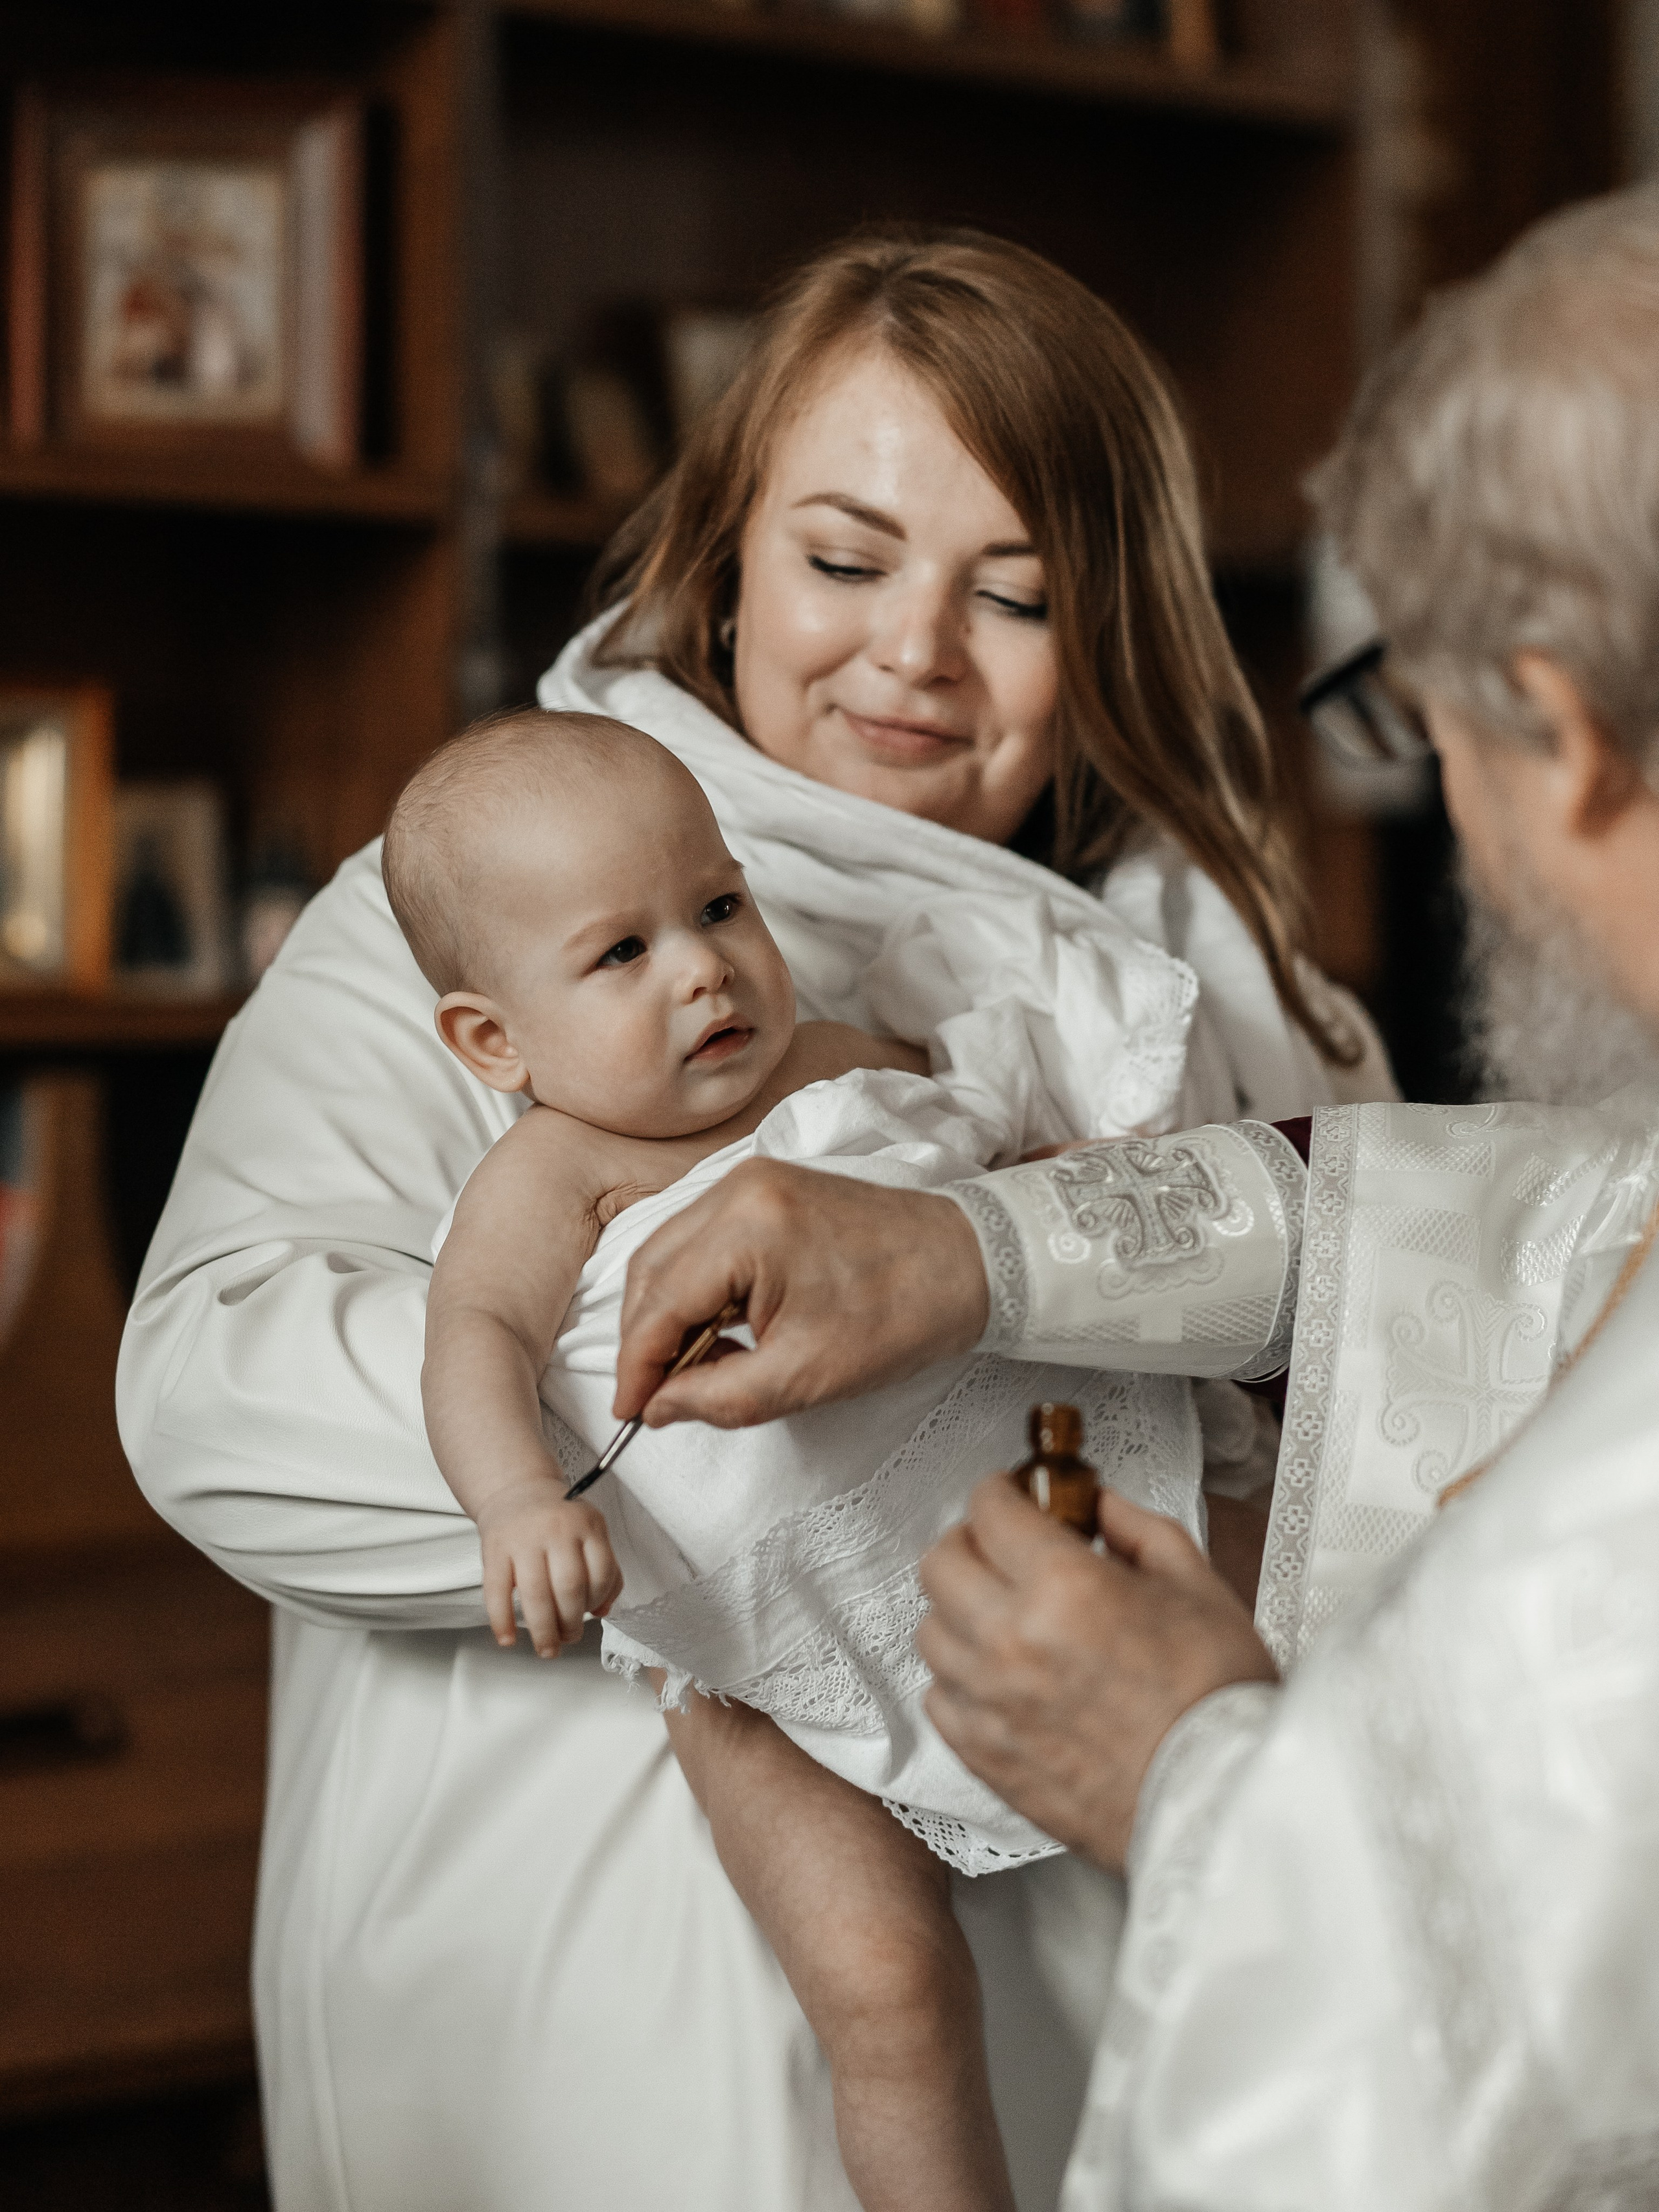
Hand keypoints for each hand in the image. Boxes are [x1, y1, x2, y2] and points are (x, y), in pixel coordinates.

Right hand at [474, 1475, 622, 1656]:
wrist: (516, 1489)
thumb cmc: (558, 1517)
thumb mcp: (590, 1530)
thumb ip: (605, 1567)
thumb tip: (604, 1610)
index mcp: (586, 1525)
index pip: (601, 1572)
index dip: (598, 1600)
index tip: (591, 1614)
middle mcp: (556, 1530)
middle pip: (569, 1587)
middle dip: (571, 1623)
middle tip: (569, 1638)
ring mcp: (523, 1539)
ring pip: (535, 1594)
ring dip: (543, 1630)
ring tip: (547, 1648)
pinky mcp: (494, 1549)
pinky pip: (496, 1591)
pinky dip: (502, 1621)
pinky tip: (508, 1639)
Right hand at [614, 1160, 988, 1429]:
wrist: (972, 1263)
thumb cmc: (903, 1314)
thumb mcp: (806, 1375)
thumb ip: (719, 1397)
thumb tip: (657, 1407)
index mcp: (748, 1225)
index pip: (659, 1302)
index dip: (637, 1366)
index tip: (631, 1415)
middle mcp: (738, 1187)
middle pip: (651, 1270)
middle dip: (645, 1340)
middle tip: (657, 1399)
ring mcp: (751, 1181)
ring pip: (670, 1253)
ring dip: (668, 1315)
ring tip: (693, 1371)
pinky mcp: (766, 1189)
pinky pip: (702, 1240)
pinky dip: (696, 1289)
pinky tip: (717, 1333)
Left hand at [917, 1475, 1275, 1872]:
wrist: (1219, 1799)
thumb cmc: (1216, 1698)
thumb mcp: (1194, 1583)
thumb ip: (1134, 1528)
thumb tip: (1096, 1505)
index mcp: (1064, 1586)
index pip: (989, 1510)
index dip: (1001, 1491)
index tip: (1012, 1496)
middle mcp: (1012, 1640)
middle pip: (940, 1563)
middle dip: (969, 1542)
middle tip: (1001, 1548)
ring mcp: (990, 1702)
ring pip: (931, 1631)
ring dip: (960, 1612)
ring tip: (1001, 1616)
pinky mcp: (985, 1755)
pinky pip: (938, 1699)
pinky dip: (958, 1679)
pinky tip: (998, 1676)